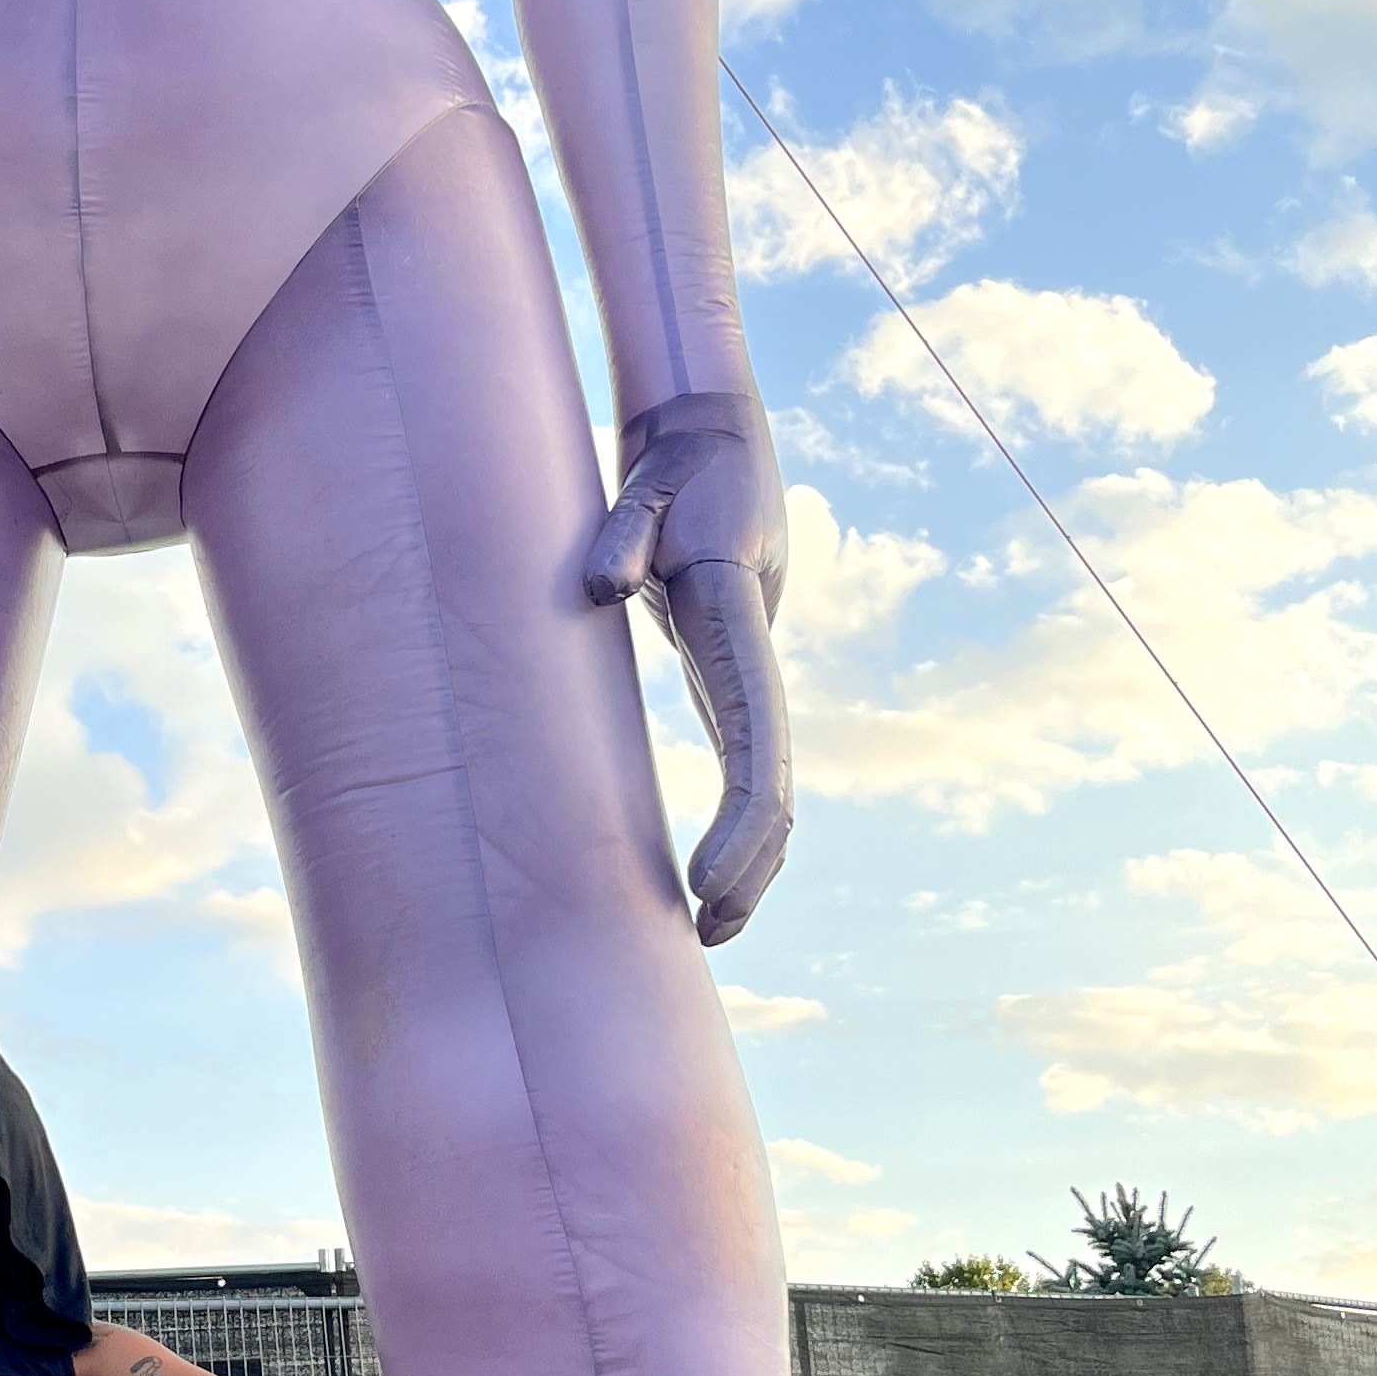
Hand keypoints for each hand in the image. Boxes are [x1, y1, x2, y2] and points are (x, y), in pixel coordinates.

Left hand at [584, 393, 792, 947]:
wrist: (709, 439)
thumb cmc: (672, 463)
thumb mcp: (645, 488)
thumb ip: (622, 531)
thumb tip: (601, 588)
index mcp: (734, 631)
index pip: (756, 749)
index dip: (742, 824)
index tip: (709, 883)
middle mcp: (750, 662)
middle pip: (775, 786)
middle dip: (754, 867)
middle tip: (712, 936)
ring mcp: (742, 671)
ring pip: (769, 784)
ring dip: (754, 860)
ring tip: (714, 929)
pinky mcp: (724, 671)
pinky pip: (746, 762)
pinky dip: (741, 825)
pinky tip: (715, 873)